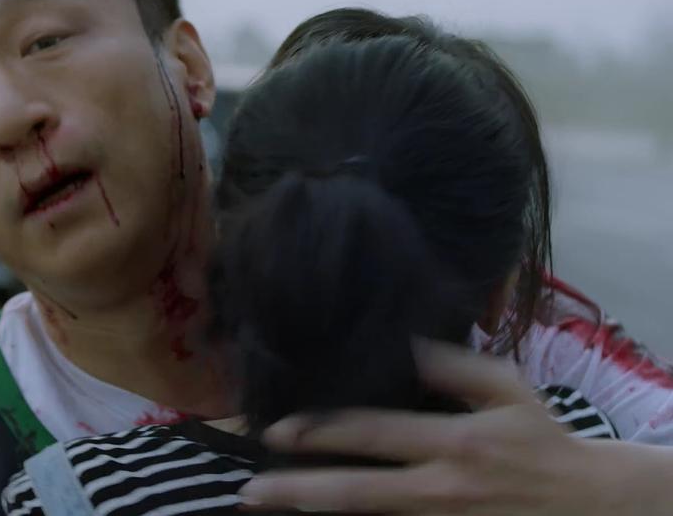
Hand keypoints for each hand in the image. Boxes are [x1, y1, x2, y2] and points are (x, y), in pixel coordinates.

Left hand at [239, 340, 672, 514]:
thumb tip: (404, 344)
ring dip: (316, 515)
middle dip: (298, 492)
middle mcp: (440, 489)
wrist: (592, 505)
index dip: (320, 432)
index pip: (372, 434)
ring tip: (269, 510)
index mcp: (453, 442)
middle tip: (251, 491)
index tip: (276, 431)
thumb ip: (453, 366)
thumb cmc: (542, 439)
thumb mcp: (507, 388)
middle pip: (357, 493)